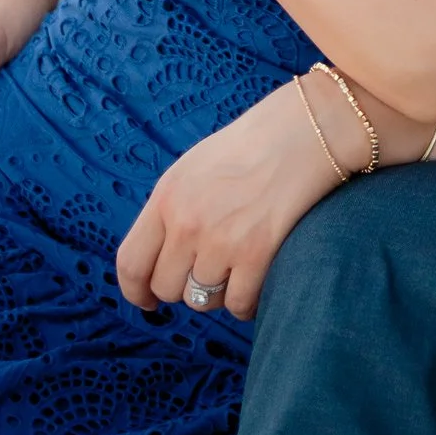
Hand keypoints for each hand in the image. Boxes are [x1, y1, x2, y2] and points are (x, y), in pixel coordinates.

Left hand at [114, 74, 356, 319]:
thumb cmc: (252, 145)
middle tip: (208, 272)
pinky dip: (246, 303)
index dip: (136, 291)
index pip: (131, 263)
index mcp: (166, 198)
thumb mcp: (193, 168)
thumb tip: (161, 255)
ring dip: (218, 293)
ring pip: (203, 299)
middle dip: (184, 287)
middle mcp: (187, 223)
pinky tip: (256, 283)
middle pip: (168, 288)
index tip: (147, 300)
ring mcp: (222, 241)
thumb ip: (171, 209)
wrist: (304, 130)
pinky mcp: (258, 254)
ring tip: (236, 270)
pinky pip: (239, 304)